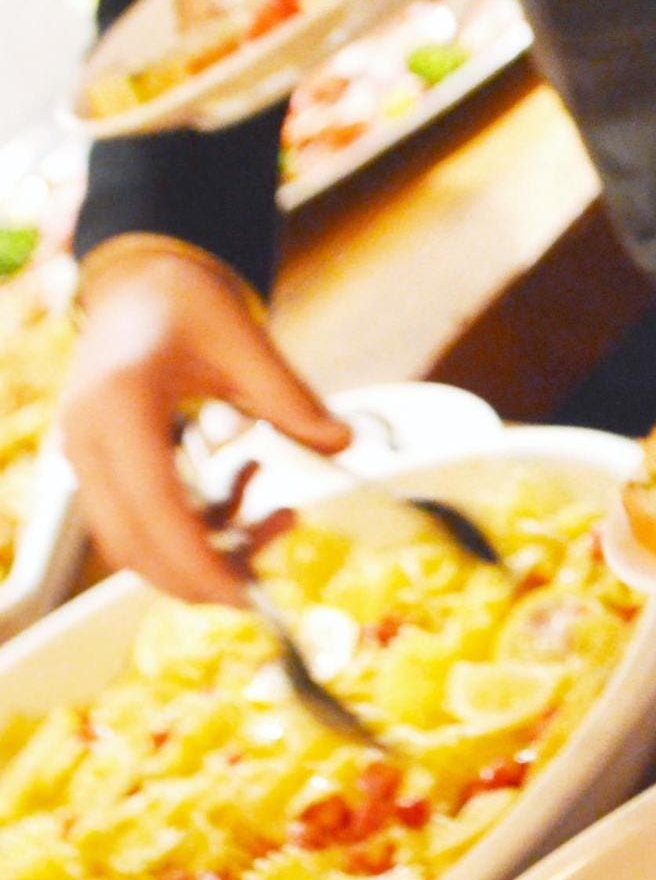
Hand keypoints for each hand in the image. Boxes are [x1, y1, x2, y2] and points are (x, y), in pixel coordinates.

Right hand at [61, 246, 350, 604]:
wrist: (143, 284)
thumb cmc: (189, 302)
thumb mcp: (246, 340)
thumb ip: (292, 397)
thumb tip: (343, 443)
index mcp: (119, 406)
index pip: (151, 507)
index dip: (196, 560)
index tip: (245, 595)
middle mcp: (88, 440)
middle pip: (133, 544)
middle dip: (201, 576)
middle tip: (269, 584)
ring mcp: (90, 457)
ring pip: (138, 541)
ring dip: (208, 548)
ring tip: (282, 512)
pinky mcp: (106, 467)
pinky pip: (145, 520)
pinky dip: (198, 524)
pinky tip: (248, 483)